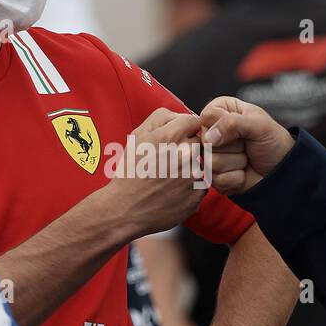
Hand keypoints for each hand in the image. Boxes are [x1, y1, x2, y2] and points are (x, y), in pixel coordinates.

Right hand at [102, 107, 206, 237]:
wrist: (124, 209)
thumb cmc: (129, 172)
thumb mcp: (137, 137)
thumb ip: (161, 118)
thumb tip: (181, 116)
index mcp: (173, 135)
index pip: (194, 122)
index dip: (185, 129)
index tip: (176, 140)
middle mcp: (187, 153)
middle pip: (199, 143)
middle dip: (187, 149)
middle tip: (168, 162)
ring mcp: (194, 175)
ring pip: (201, 164)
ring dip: (189, 169)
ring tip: (168, 178)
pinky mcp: (197, 195)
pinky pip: (200, 186)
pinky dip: (190, 188)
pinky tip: (172, 192)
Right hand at [198, 97, 293, 194]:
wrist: (282, 170)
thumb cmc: (274, 143)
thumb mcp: (260, 125)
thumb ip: (233, 123)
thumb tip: (209, 137)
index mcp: (222, 111)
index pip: (207, 116)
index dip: (222, 125)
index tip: (240, 129)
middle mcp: (213, 132)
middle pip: (205, 141)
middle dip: (232, 146)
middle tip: (246, 144)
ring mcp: (212, 155)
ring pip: (211, 162)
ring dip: (236, 162)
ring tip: (246, 157)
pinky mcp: (214, 175)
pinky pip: (217, 179)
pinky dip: (236, 177)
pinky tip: (243, 171)